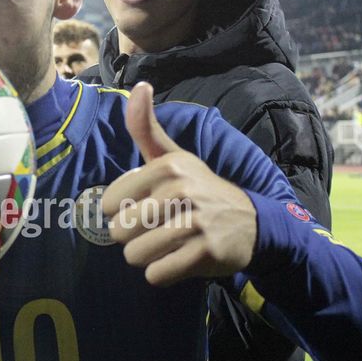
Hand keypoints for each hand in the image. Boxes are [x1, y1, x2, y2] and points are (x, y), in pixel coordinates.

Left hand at [101, 82, 256, 286]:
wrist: (251, 222)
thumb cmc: (197, 188)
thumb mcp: (173, 156)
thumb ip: (146, 127)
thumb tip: (138, 86)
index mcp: (167, 166)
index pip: (109, 203)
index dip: (121, 211)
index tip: (146, 206)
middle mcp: (181, 190)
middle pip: (119, 232)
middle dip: (133, 237)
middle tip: (158, 229)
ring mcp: (195, 222)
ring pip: (135, 256)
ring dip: (147, 257)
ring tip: (169, 244)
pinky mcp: (205, 253)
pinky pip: (157, 274)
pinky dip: (163, 273)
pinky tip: (180, 259)